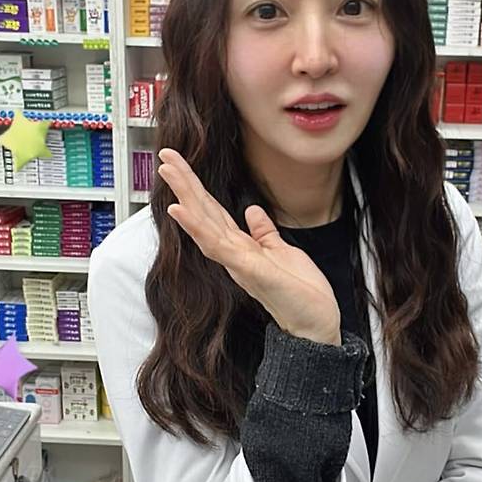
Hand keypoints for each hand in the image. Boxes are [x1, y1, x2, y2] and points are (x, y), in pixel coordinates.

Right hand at [157, 148, 340, 344]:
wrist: (316, 324)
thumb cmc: (301, 293)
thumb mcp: (281, 252)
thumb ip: (263, 232)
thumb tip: (252, 211)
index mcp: (241, 247)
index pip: (213, 211)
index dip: (197, 187)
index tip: (181, 164)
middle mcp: (233, 254)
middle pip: (203, 212)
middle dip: (184, 183)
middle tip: (165, 156)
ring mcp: (237, 262)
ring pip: (204, 224)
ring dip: (184, 196)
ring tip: (168, 172)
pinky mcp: (246, 269)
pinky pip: (217, 244)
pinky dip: (196, 226)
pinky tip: (181, 210)